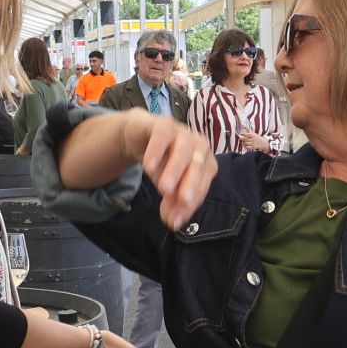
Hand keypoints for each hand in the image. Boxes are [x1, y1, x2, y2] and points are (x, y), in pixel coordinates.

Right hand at [125, 111, 216, 229]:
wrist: (141, 136)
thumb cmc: (162, 163)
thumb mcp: (167, 186)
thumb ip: (172, 203)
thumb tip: (173, 223)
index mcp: (205, 163)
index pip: (203, 185)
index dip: (192, 203)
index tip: (177, 220)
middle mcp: (198, 146)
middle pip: (200, 165)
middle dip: (191, 185)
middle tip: (181, 202)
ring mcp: (182, 133)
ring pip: (184, 149)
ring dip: (175, 169)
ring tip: (164, 189)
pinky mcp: (163, 124)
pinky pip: (163, 134)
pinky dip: (157, 150)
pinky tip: (148, 167)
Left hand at [239, 130, 271, 153]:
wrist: (261, 142)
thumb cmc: (255, 136)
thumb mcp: (252, 132)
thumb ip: (246, 128)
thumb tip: (241, 124)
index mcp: (252, 135)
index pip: (247, 134)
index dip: (243, 134)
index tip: (241, 133)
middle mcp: (252, 139)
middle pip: (245, 139)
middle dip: (241, 138)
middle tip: (240, 137)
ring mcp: (252, 143)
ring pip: (245, 143)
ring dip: (243, 142)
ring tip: (244, 141)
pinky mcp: (252, 147)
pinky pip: (246, 147)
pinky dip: (245, 146)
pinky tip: (245, 144)